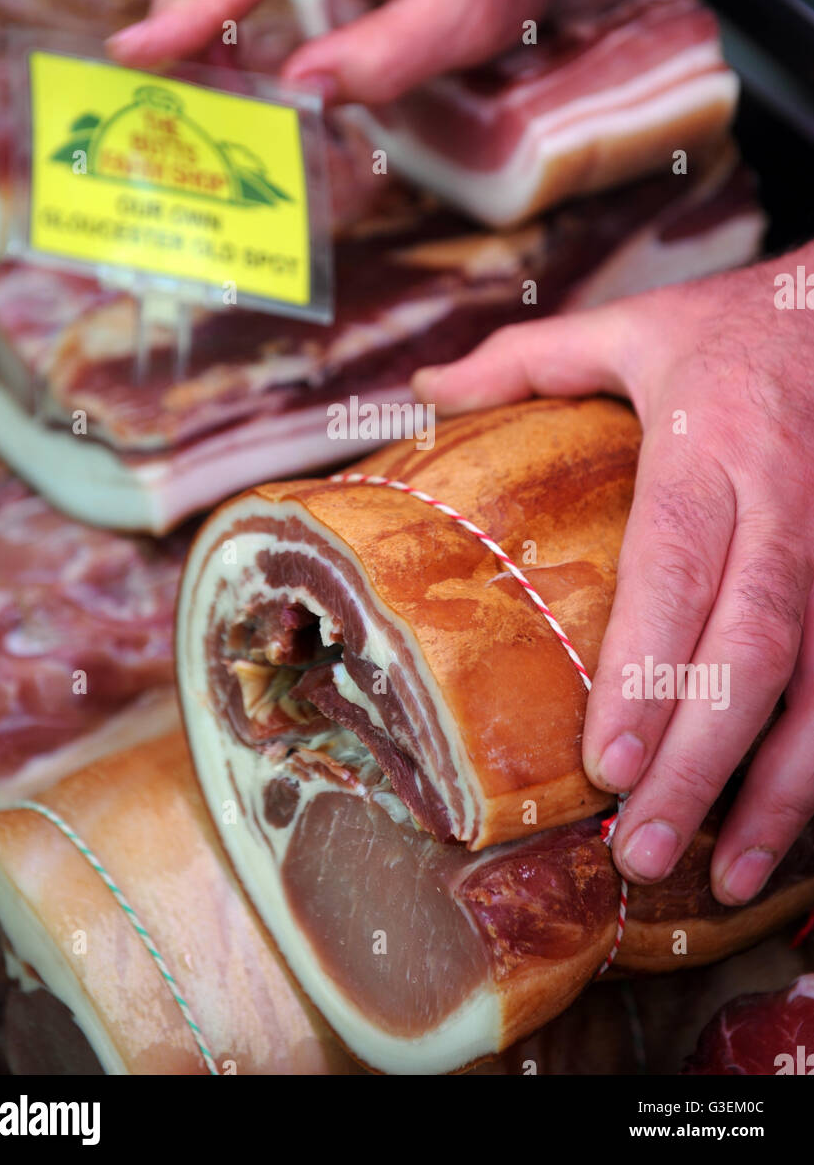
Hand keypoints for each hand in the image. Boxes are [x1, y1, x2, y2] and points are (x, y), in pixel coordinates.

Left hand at [414, 253, 813, 904]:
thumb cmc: (739, 328)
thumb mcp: (632, 327)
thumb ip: (526, 359)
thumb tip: (422, 390)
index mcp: (710, 450)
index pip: (677, 571)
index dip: (648, 670)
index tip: (606, 762)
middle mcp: (784, 511)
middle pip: (751, 647)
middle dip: (701, 758)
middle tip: (640, 846)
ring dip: (775, 789)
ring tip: (720, 873)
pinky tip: (781, 828)